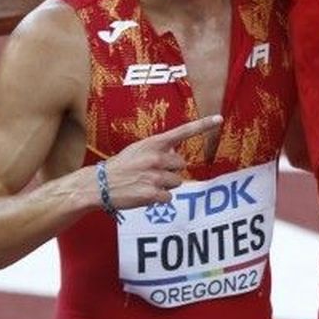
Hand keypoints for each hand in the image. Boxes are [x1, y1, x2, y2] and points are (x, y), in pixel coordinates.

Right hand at [100, 114, 223, 208]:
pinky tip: (144, 194)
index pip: (182, 132)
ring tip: (145, 184)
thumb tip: (176, 153)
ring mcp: (155, 176)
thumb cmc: (120, 166)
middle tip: (151, 173)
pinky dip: (159, 199)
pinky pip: (168, 198)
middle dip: (170, 171)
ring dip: (164, 186)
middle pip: (182, 165)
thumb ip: (159, 149)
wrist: (99, 185)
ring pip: (176, 183)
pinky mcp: (152, 194)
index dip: (203, 125)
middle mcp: (156, 158)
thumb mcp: (138, 150)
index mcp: (153, 144)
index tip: (219, 118)